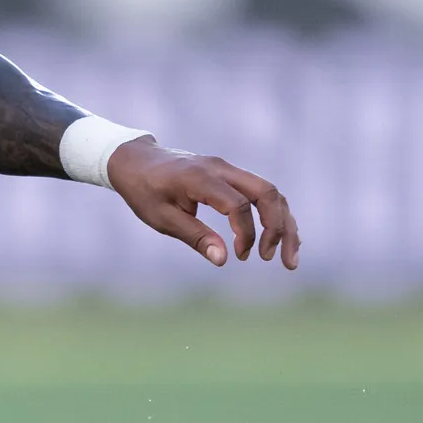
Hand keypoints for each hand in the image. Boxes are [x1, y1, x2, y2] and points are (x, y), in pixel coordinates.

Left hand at [106, 137, 300, 268]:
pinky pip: (261, 192)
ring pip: (270, 192)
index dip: (246, 234)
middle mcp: (221, 169)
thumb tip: (223, 259)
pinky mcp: (231, 174)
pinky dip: (275, 214)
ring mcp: (228, 169)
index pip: (238, 205)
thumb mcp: (162, 218)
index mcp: (201, 178)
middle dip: (281, 228)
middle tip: (282, 262)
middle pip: (268, 193)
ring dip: (284, 223)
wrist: (136, 161)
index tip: (240, 255)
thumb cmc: (144, 191)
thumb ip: (194, 236)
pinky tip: (280, 240)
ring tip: (287, 258)